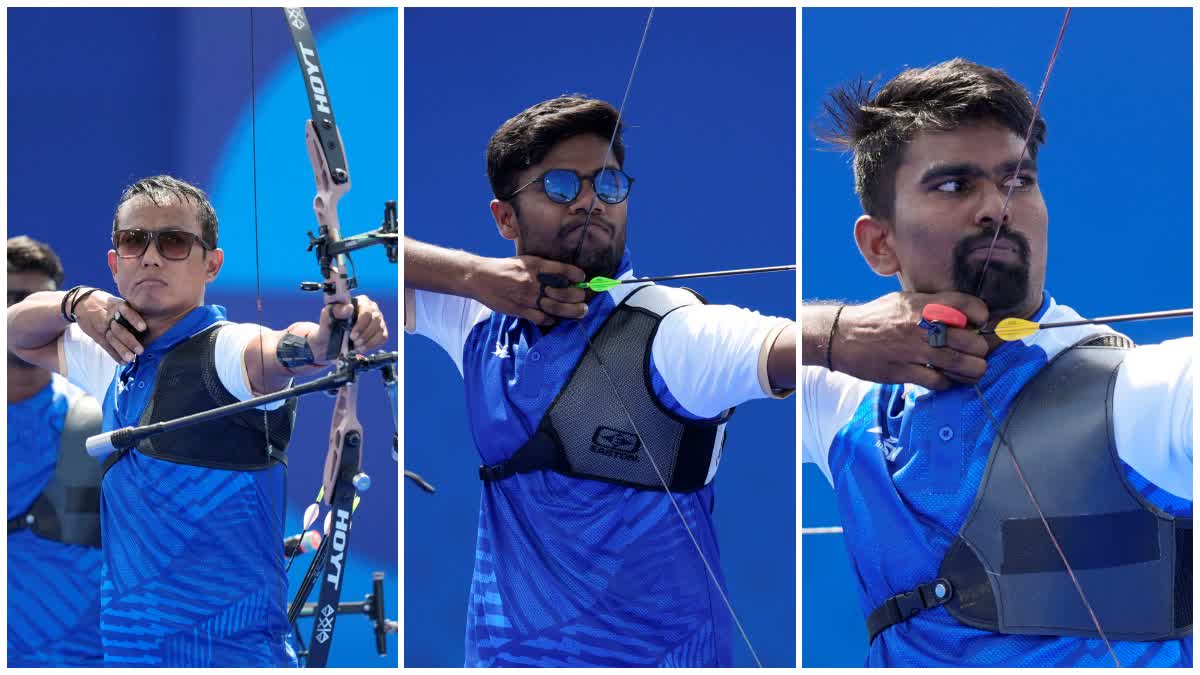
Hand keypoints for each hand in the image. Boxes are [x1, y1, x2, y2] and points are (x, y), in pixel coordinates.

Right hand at [75, 291, 147, 363]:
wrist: (81, 302)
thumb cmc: (105, 303)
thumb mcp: (116, 300)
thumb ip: (130, 309)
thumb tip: (150, 321)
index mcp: (117, 306)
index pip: (125, 312)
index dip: (134, 319)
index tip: (143, 328)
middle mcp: (110, 317)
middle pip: (119, 329)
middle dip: (129, 340)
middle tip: (140, 350)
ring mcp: (103, 327)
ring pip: (112, 339)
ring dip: (122, 350)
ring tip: (130, 359)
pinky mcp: (98, 335)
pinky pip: (106, 345)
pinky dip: (114, 354)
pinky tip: (122, 362)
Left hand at [309, 295, 388, 361]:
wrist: (330, 339)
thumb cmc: (329, 325)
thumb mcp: (328, 316)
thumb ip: (336, 310)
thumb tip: (349, 308)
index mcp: (360, 301)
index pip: (366, 311)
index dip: (360, 324)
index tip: (352, 335)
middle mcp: (372, 309)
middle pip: (375, 320)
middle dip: (364, 334)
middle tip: (354, 341)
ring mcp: (378, 320)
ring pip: (379, 329)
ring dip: (368, 341)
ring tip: (356, 345)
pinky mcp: (380, 330)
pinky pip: (382, 337)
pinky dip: (372, 344)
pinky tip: (362, 347)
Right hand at [471, 255, 588, 326]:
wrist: (480, 277)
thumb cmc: (504, 268)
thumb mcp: (524, 261)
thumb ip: (542, 267)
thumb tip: (562, 274)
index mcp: (535, 265)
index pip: (563, 270)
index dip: (577, 275)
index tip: (582, 278)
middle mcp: (533, 281)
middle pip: (564, 292)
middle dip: (578, 297)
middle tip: (584, 299)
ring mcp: (527, 297)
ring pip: (556, 307)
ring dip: (571, 311)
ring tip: (580, 311)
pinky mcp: (519, 310)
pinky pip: (541, 318)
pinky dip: (551, 320)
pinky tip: (555, 318)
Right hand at [833, 291, 989, 389]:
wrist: (842, 336)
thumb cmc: (875, 317)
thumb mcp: (903, 300)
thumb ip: (931, 305)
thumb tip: (960, 314)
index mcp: (923, 304)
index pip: (967, 306)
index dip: (981, 316)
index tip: (979, 323)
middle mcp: (921, 326)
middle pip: (970, 341)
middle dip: (979, 350)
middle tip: (976, 352)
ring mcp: (913, 350)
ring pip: (960, 364)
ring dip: (972, 370)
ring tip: (972, 370)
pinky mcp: (904, 372)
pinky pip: (938, 381)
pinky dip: (947, 382)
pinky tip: (945, 379)